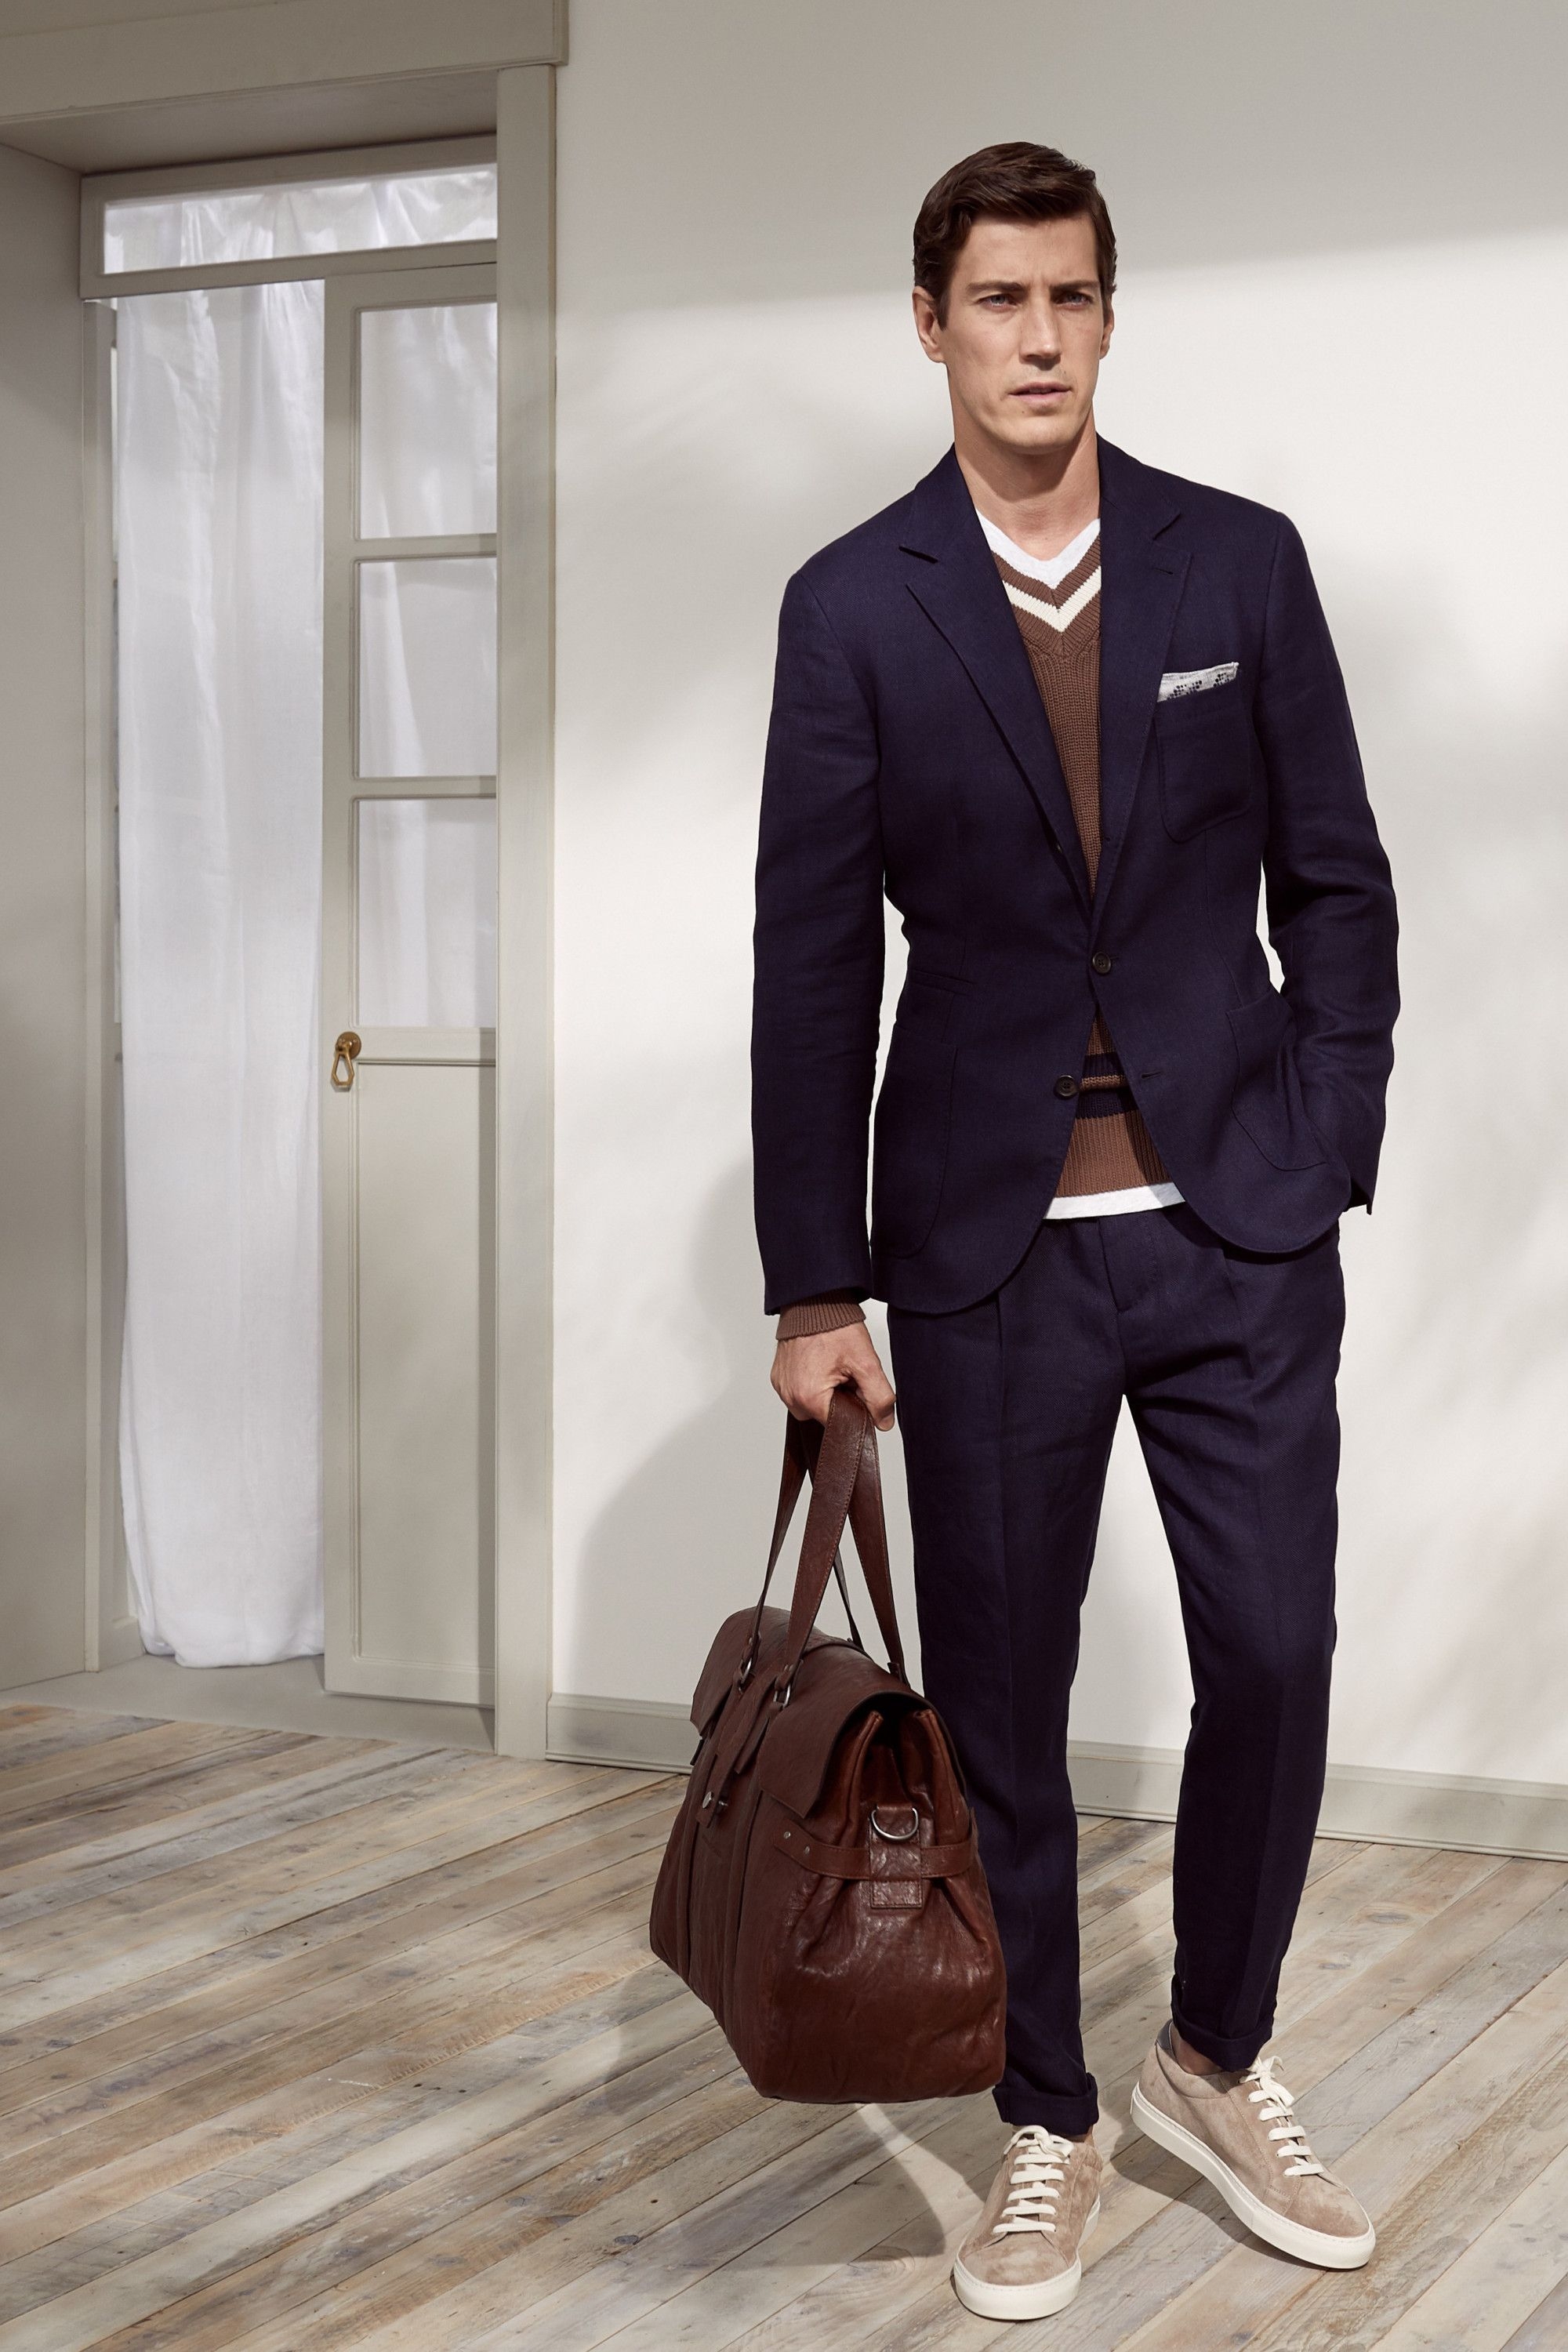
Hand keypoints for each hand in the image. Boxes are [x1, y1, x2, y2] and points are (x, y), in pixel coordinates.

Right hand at [771, 1322, 895, 1430]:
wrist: (814, 1301)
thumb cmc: (835, 1327)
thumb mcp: (866, 1362)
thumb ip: (879, 1397)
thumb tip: (883, 1423)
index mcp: (808, 1397)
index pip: (838, 1424)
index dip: (853, 1409)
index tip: (856, 1386)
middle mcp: (789, 1395)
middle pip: (823, 1416)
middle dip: (839, 1400)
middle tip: (846, 1373)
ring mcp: (781, 1386)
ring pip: (811, 1405)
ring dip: (825, 1392)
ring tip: (832, 1366)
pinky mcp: (778, 1377)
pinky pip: (798, 1391)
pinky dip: (811, 1382)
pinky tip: (820, 1364)